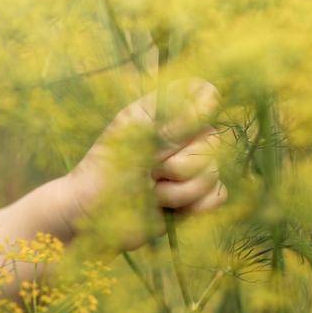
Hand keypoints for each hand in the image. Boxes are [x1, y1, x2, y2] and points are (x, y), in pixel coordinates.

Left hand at [60, 77, 228, 250]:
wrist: (93, 219)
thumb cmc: (103, 174)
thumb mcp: (131, 140)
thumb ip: (170, 121)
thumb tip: (211, 101)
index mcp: (162, 112)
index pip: (203, 93)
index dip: (198, 113)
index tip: (171, 132)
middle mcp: (182, 135)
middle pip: (215, 140)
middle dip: (179, 165)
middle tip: (148, 172)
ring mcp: (191, 165)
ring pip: (214, 172)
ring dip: (178, 190)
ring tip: (150, 193)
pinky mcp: (196, 195)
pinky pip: (217, 196)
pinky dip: (192, 206)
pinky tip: (168, 208)